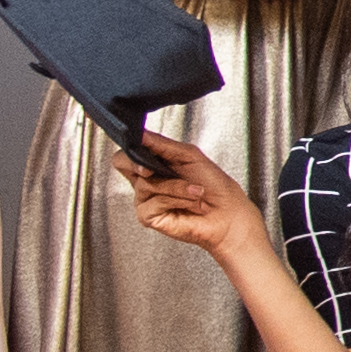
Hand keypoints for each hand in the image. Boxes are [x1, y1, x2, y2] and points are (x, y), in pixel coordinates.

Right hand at [121, 137, 264, 257]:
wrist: (227, 213)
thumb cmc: (214, 186)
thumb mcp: (190, 156)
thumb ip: (163, 145)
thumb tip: (142, 134)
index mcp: (154, 165)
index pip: (128, 152)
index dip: (131, 148)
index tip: (141, 144)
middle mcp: (146, 181)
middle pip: (123, 164)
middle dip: (139, 163)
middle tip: (153, 168)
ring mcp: (145, 199)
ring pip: (146, 184)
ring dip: (177, 186)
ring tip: (195, 191)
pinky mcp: (148, 216)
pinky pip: (154, 201)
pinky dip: (177, 199)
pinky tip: (190, 203)